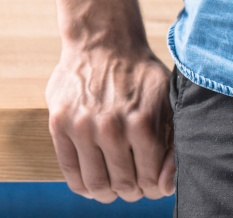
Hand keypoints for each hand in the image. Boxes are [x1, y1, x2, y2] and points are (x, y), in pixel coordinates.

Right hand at [46, 41, 175, 202]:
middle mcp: (111, 128)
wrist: (103, 42)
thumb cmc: (140, 76)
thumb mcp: (168, 104)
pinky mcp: (59, 123)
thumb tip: (165, 188)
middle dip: (130, 190)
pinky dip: (82, 184)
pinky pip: (69, 171)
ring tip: (110, 183)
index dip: (152, 188)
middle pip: (123, 186)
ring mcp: (81, 126)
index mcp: (143, 125)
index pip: (150, 183)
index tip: (149, 181)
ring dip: (106, 191)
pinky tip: (90, 179)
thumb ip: (174, 147)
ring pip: (95, 185)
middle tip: (130, 181)